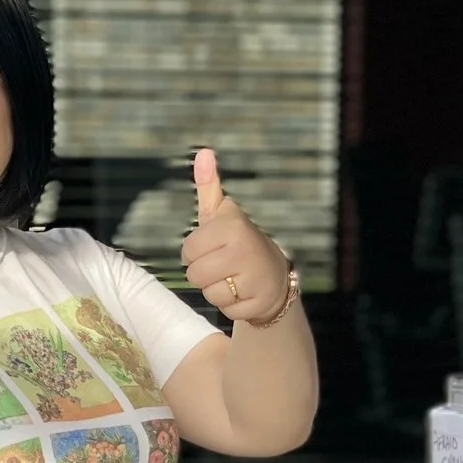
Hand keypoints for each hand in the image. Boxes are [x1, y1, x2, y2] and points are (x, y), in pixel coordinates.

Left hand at [181, 148, 290, 323]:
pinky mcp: (258, 302)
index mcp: (231, 225)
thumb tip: (203, 152)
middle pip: (194, 275)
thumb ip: (209, 186)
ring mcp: (253, 277)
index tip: (212, 248)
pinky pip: (226, 309)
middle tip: (224, 266)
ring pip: (209, 294)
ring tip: (234, 279)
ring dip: (217, 291)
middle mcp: (244, 248)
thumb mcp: (222, 215)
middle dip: (204, 274)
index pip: (187, 251)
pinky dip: (232, 306)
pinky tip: (244, 293)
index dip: (195, 254)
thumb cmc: (238, 243)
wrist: (276, 277)